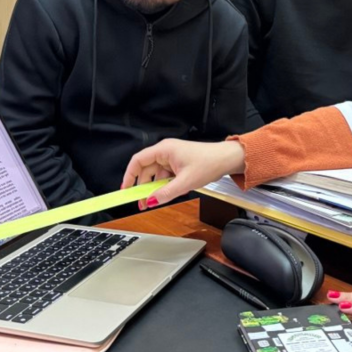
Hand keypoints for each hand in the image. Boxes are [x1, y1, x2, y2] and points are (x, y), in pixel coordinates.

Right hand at [121, 139, 245, 208]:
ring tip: (152, 201)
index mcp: (164, 150)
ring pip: (155, 174)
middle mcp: (165, 152)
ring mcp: (172, 158)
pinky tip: (166, 194)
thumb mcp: (185, 182)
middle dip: (141, 186)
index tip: (125, 189)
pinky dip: (163, 186)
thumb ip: (165, 193)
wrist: (226, 159)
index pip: (138, 160)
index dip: (128, 175)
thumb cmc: (209, 162)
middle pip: (145, 169)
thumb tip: (150, 201)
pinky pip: (165, 176)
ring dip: (153, 188)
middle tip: (140, 202)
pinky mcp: (178, 164)